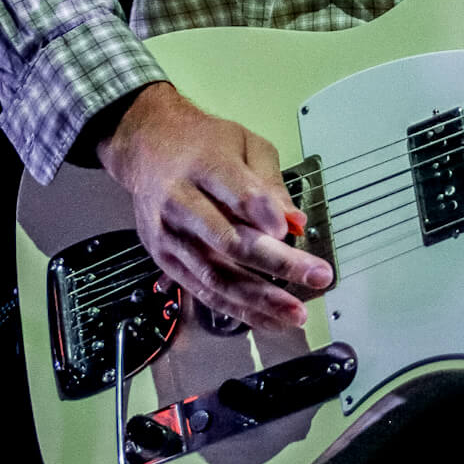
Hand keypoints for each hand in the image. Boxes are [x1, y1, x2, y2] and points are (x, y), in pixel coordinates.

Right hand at [97, 82, 331, 332]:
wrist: (147, 147)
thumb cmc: (201, 143)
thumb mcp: (243, 143)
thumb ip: (270, 182)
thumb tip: (294, 222)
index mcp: (204, 165)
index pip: (235, 193)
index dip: (262, 212)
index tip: (290, 230)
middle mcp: (182, 202)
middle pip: (230, 241)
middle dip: (277, 264)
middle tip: (316, 276)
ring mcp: (171, 236)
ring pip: (216, 275)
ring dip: (259, 300)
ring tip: (295, 313)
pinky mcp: (165, 259)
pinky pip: (204, 291)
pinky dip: (236, 309)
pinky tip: (266, 319)